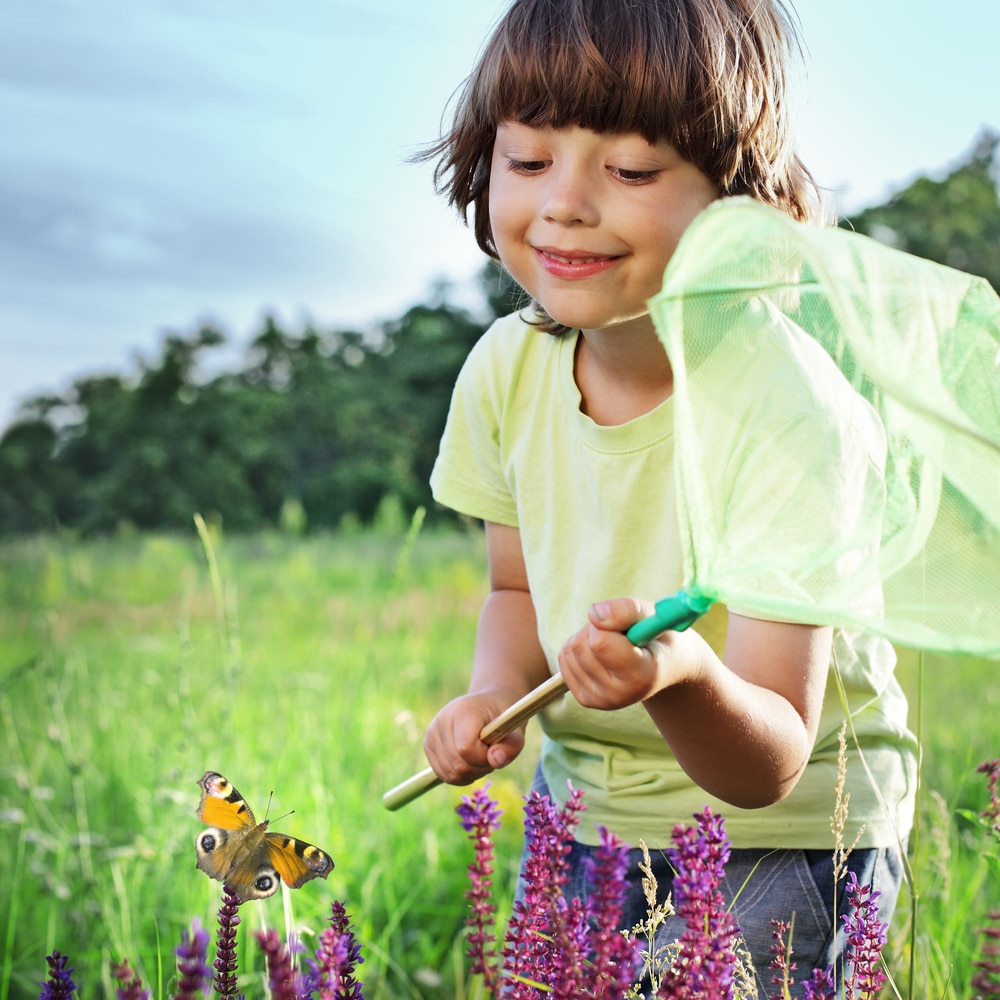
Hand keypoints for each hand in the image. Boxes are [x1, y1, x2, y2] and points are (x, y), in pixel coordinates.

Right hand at [423, 689, 526, 784]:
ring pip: (450, 774)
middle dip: (480, 767)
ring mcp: (432, 733)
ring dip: (472, 773)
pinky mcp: (428, 746)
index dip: (484, 757)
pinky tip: (471, 760)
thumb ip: (511, 747)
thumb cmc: (504, 719)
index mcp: (463, 710)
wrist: (489, 706)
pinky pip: (444, 775)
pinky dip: (461, 775)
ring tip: (481, 755)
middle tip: (491, 752)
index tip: (495, 748)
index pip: (466, 748)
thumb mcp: (516, 731)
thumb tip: (496, 760)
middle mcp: (442, 720)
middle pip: (458, 765)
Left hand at [557, 597, 691, 710]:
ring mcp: (600, 700)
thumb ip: (626, 610)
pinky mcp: (586, 699)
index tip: (626, 627)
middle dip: (597, 629)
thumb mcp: (650, 615)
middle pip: (581, 645)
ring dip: (587, 636)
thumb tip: (593, 615)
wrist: (663, 668)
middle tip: (620, 634)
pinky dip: (578, 647)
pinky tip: (602, 653)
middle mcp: (619, 695)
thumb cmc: (657, 637)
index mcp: (640, 676)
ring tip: (613, 643)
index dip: (608, 624)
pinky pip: (564, 659)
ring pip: (570, 650)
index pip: (599, 643)